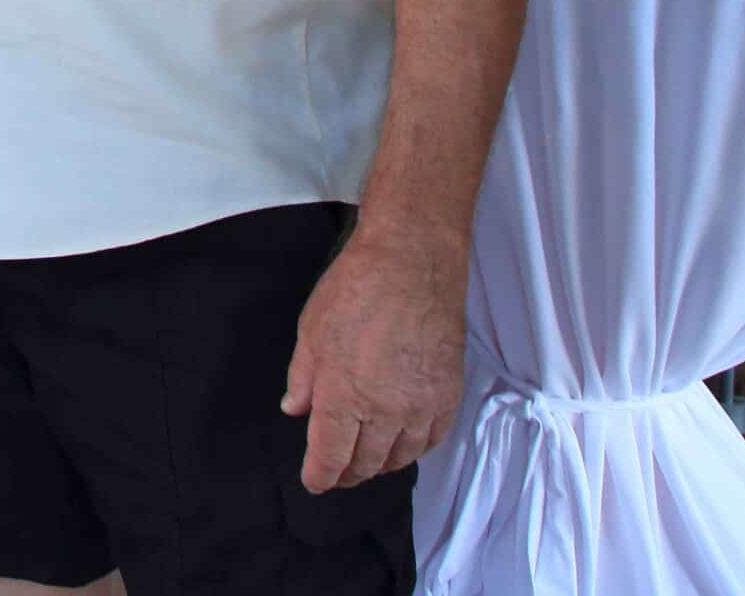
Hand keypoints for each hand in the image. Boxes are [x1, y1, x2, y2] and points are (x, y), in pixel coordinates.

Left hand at [282, 233, 466, 491]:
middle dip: (348, 473)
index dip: (320, 475)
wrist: (412, 263)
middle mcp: (385, 411)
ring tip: (368, 462)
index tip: (314, 481)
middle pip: (366, 463)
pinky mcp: (448, 394)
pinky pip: (432, 438)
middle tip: (337, 473)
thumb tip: (295, 409)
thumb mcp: (311, 331)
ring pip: (401, 456)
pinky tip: (404, 444)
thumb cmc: (357, 289)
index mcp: (344, 398)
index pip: (330, 457)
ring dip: (381, 464)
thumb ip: (303, 378)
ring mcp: (421, 406)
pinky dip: (415, 448)